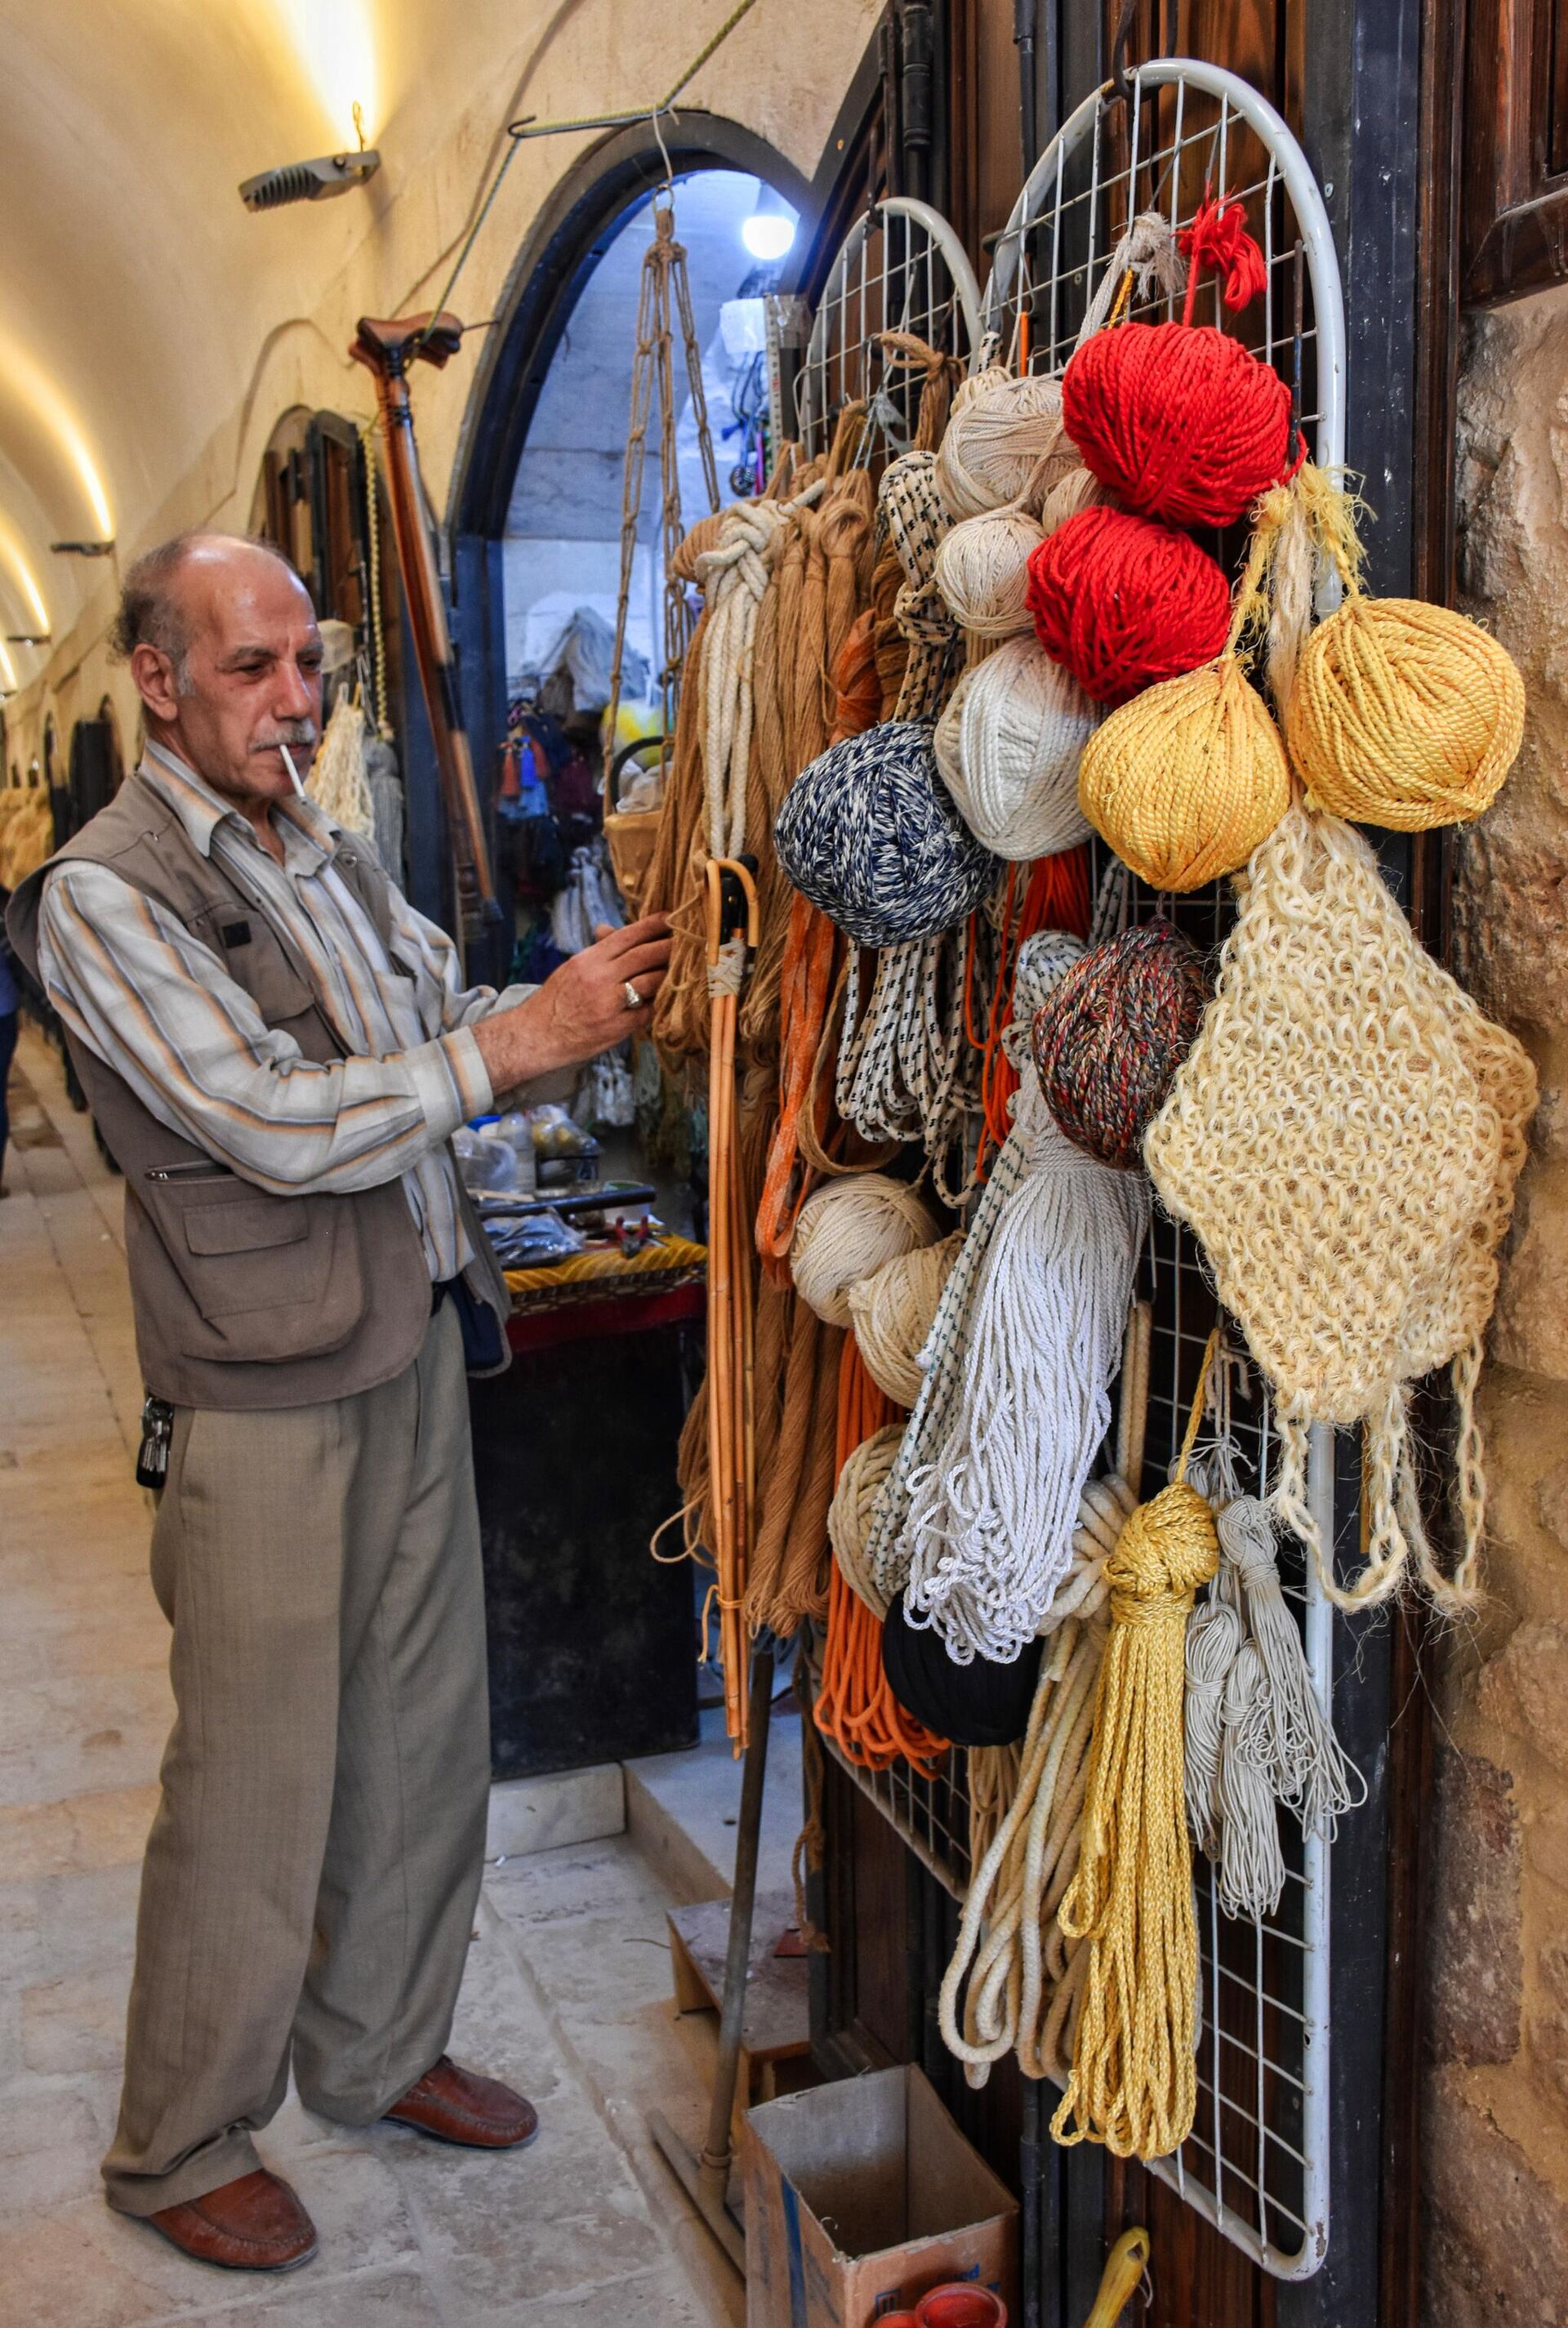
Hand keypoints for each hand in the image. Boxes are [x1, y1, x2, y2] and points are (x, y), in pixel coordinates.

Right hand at [471, 914, 671, 1094]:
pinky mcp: (617, 1027)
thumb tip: (609, 929)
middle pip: (645, 956)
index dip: (653, 925)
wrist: (537, 1035)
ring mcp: (610, 1004)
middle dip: (669, 946)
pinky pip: (648, 1011)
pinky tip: (668, 998)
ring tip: (683, 968)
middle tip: (689, 940)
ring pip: (651, 982)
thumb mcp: (573, 968)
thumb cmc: (557, 999)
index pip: (628, 936)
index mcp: (590, 959)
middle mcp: (600, 978)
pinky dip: (659, 1003)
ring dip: (669, 974)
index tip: (671, 917)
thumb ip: (598, 951)